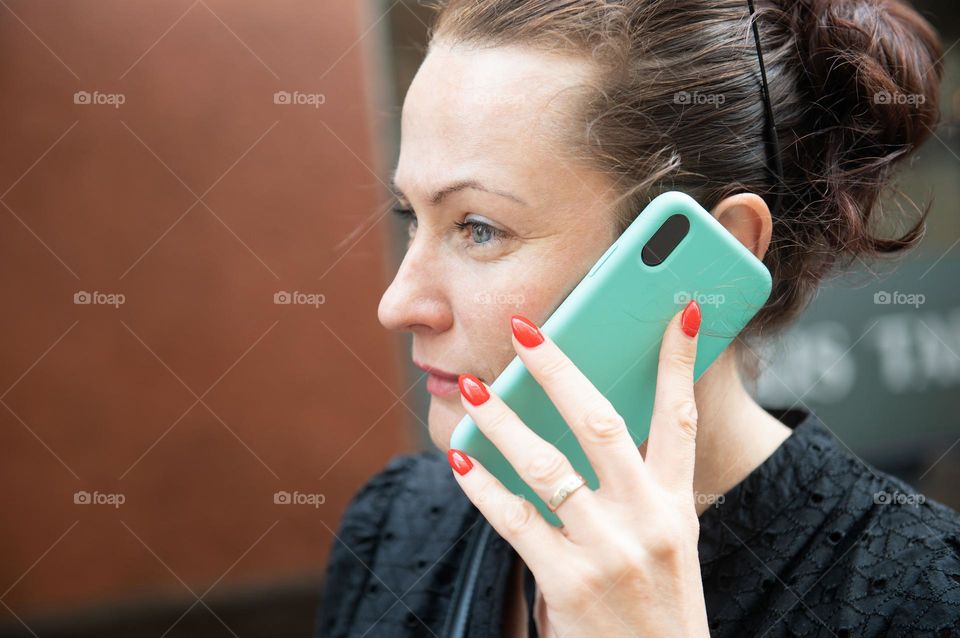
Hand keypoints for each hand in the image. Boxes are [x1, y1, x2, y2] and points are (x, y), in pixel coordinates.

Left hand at [447, 302, 709, 636]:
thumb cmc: (656, 609)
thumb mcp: (667, 544)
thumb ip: (635, 490)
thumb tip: (579, 424)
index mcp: (675, 507)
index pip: (681, 419)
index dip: (679, 363)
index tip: (676, 311)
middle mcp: (646, 521)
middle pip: (600, 423)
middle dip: (559, 370)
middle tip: (526, 330)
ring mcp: (607, 551)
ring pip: (547, 465)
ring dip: (504, 421)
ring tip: (474, 388)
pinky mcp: (568, 583)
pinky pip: (514, 520)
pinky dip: (482, 485)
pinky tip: (460, 458)